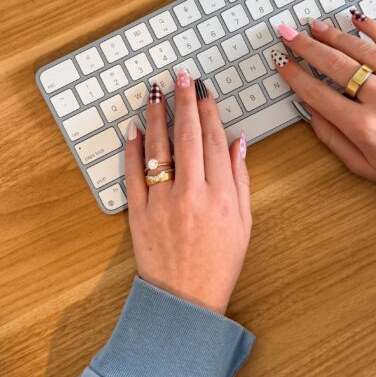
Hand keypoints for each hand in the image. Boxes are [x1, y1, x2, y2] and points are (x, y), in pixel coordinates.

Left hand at [124, 74, 250, 314]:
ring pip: (159, 148)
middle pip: (189, 136)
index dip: (210, 111)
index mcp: (222, 196)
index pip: (216, 140)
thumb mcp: (243, 222)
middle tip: (181, 76)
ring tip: (156, 92)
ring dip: (157, 115)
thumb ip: (240, 179)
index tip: (205, 91)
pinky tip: (134, 128)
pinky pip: (133, 174)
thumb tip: (240, 142)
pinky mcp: (138, 213)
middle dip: (185, 101)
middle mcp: (192, 194)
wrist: (185, 299)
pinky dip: (132, 148)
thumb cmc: (219, 263)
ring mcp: (162, 202)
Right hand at [274, 15, 375, 211]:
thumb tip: (311, 112)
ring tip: (314, 26)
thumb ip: (333, 139)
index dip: (295, 76)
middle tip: (288, 34)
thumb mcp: (365, 168)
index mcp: (364, 128)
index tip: (283, 63)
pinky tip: (356, 19)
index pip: (318, 93)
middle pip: (334, 65)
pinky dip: (373, 28)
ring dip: (333, 35)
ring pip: (361, 50)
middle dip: (306, 47)